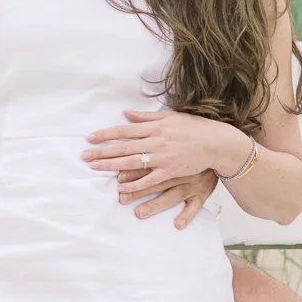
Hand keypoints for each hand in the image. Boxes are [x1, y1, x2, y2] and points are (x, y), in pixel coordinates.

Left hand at [84, 109, 243, 228]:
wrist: (216, 142)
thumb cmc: (194, 128)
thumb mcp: (170, 117)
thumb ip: (146, 117)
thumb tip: (126, 113)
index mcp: (155, 127)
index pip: (124, 130)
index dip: (106, 134)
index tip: (89, 138)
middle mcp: (156, 142)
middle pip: (124, 147)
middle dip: (102, 152)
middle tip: (85, 157)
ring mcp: (163, 158)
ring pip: (133, 163)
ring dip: (113, 166)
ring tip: (96, 169)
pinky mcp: (172, 171)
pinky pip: (151, 180)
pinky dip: (136, 184)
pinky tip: (121, 187)